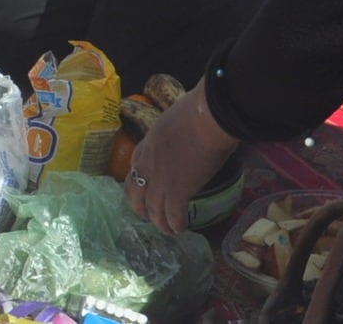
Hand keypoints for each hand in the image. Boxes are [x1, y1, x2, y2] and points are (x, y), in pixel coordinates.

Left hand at [123, 81, 238, 236]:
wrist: (207, 117)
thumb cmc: (198, 111)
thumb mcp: (174, 120)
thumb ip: (173, 134)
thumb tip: (184, 137)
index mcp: (147, 144)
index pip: (134, 168)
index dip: (139, 183)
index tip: (144, 191)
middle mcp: (148, 165)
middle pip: (135, 194)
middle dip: (141, 208)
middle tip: (149, 216)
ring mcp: (160, 180)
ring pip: (153, 210)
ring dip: (160, 222)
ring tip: (167, 230)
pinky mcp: (178, 191)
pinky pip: (173, 215)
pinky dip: (176, 225)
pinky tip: (180, 229)